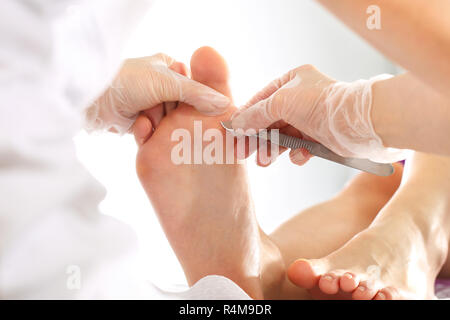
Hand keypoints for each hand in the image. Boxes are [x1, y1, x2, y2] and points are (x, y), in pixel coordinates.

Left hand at [85, 53, 230, 132]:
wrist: (92, 98)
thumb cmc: (127, 81)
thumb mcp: (167, 83)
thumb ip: (197, 94)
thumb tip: (225, 105)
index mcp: (169, 67)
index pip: (195, 87)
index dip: (195, 101)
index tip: (196, 111)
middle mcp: (160, 85)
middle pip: (183, 107)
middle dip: (175, 115)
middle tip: (168, 116)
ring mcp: (149, 104)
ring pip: (169, 122)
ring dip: (160, 124)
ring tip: (147, 119)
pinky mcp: (139, 121)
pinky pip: (154, 131)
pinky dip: (147, 131)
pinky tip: (140, 127)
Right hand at [231, 65, 404, 163]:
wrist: (360, 123)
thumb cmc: (322, 104)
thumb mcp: (282, 102)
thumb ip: (257, 114)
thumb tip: (236, 124)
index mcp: (292, 81)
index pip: (261, 99)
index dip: (245, 117)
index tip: (232, 134)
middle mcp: (301, 97)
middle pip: (269, 120)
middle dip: (256, 138)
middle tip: (243, 154)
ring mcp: (311, 118)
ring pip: (283, 136)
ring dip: (273, 149)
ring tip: (265, 161)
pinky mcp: (321, 136)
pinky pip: (301, 146)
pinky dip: (297, 153)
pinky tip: (300, 155)